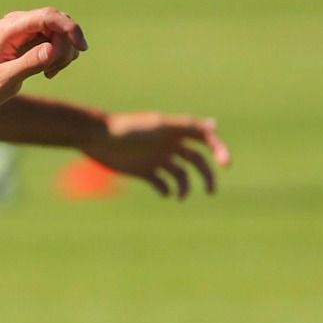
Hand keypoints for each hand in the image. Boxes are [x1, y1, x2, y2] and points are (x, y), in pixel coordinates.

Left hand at [0, 8, 87, 113]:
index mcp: (9, 29)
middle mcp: (18, 24)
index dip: (70, 28)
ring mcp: (24, 30)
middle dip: (66, 46)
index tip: (82, 48)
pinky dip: (58, 56)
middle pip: (58, 23)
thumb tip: (53, 49)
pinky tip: (47, 72)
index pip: (48, 16)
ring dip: (63, 53)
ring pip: (59, 32)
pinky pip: (55, 40)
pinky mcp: (29, 39)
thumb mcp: (4, 80)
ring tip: (48, 73)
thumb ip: (28, 64)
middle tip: (52, 71)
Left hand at [83, 112, 230, 199]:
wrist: (97, 138)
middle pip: (197, 162)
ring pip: (181, 175)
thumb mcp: (159, 126)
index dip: (219, 149)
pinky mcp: (143, 171)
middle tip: (211, 192)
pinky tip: (166, 194)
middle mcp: (169, 145)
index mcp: (176, 132)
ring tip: (180, 196)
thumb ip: (186, 127)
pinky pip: (162, 184)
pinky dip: (167, 191)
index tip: (226, 163)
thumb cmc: (129, 129)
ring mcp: (157, 159)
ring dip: (186, 187)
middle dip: (207, 176)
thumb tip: (215, 126)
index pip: (205, 139)